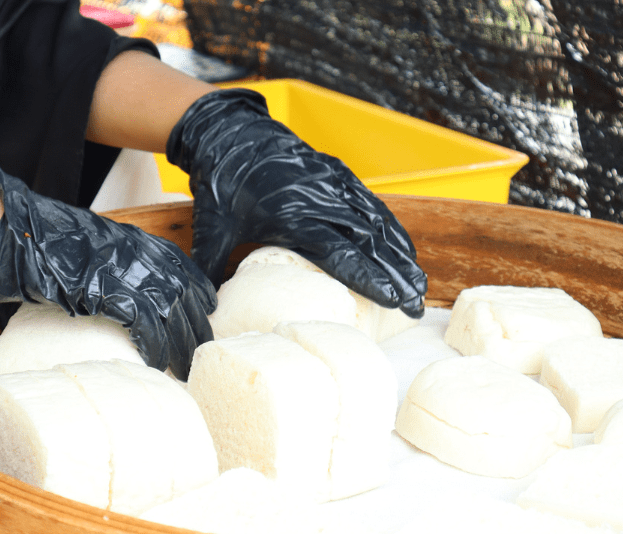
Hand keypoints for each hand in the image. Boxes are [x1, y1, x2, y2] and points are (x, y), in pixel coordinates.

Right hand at [0, 163, 215, 380]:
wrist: (12, 228)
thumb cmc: (40, 239)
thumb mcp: (88, 245)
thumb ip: (107, 263)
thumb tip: (108, 290)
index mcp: (138, 241)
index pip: (183, 268)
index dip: (198, 292)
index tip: (207, 310)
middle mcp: (141, 254)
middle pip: (186, 294)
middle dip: (196, 325)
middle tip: (200, 350)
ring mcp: (128, 271)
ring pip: (174, 313)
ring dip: (181, 344)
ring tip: (185, 368)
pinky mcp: (111, 291)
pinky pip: (147, 325)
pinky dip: (156, 347)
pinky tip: (160, 363)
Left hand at [166, 88, 427, 317]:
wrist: (230, 132)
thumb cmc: (223, 184)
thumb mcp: (212, 229)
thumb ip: (213, 269)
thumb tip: (203, 312)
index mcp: (294, 218)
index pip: (340, 254)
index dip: (370, 278)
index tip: (393, 299)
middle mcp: (322, 202)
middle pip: (369, 244)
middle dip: (396, 275)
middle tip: (415, 304)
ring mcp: (334, 186)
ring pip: (377, 225)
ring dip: (400, 255)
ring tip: (419, 283)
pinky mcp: (339, 176)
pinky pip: (373, 206)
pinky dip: (392, 229)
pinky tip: (404, 249)